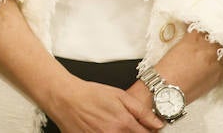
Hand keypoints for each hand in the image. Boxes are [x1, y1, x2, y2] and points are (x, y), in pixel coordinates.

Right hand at [45, 78, 162, 132]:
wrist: (64, 98)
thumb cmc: (89, 94)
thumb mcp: (119, 95)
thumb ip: (141, 111)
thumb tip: (158, 124)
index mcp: (124, 123)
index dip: (148, 131)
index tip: (146, 128)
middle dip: (134, 132)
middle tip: (126, 125)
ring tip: (114, 125)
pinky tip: (104, 128)